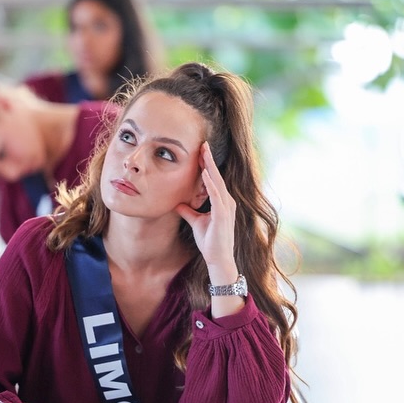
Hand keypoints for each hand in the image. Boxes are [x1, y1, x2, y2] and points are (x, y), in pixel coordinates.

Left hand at [175, 142, 239, 290]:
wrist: (218, 259)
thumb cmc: (210, 241)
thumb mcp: (196, 221)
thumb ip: (188, 211)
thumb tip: (177, 202)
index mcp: (222, 202)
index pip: (213, 179)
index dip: (207, 165)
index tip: (200, 151)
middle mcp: (227, 202)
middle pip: (217, 176)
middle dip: (209, 160)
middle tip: (203, 143)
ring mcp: (226, 208)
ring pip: (217, 182)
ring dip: (210, 167)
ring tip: (203, 152)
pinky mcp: (222, 215)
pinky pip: (216, 195)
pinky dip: (210, 184)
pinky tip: (205, 173)